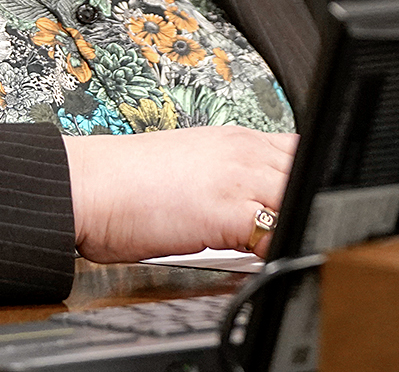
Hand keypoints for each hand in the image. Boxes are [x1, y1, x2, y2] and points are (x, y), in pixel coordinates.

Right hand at [63, 126, 296, 263]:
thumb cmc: (127, 185)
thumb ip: (229, 177)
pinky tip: (268, 260)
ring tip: (286, 245)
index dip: (309, 181)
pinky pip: (277, 229)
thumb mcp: (193, 168)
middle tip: (304, 231)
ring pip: (299, 196)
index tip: (308, 207)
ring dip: (299, 222)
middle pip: (307, 172)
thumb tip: (250, 207)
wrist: (88, 187)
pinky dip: (280, 248)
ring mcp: (238, 177)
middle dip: (310, 202)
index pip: (300, 151)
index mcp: (236, 138)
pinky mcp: (228, 210)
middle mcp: (243, 151)